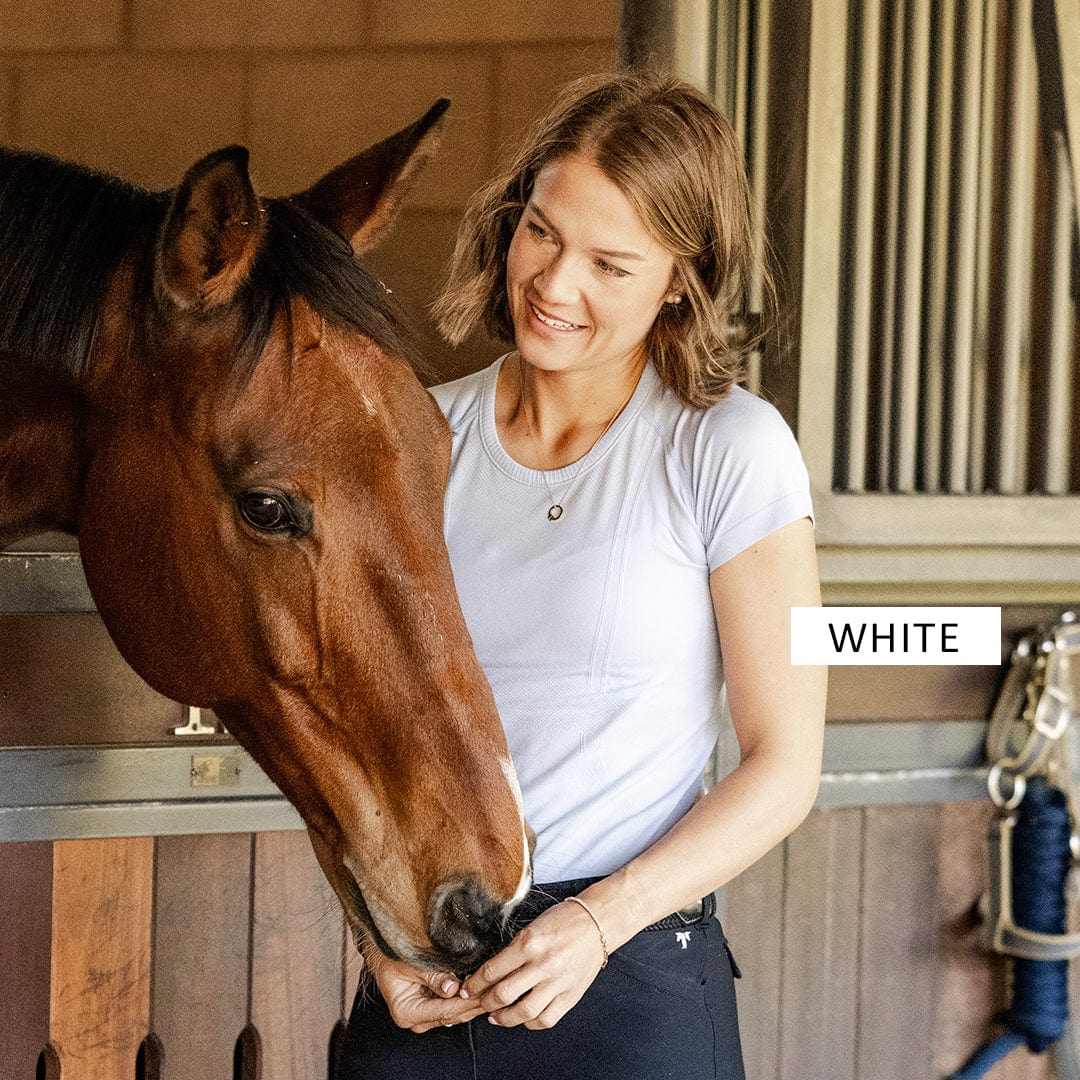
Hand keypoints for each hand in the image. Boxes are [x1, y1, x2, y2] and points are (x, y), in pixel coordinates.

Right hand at [369, 955, 486, 1033]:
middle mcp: (416, 1021)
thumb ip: (432, 976)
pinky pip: (453, 1006)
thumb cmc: (391, 957)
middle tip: (497, 991)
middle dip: (476, 1004)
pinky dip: (468, 999)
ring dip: (475, 1002)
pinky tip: (484, 990)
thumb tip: (453, 988)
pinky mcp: (432, 1009)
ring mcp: (425, 1017)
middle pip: (453, 1015)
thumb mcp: (411, 963)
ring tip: (495, 990)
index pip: (445, 1010)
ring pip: (456, 1013)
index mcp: (407, 1012)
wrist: (382, 954)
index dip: (467, 1002)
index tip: (486, 993)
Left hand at [460, 899, 606, 1029]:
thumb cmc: (563, 920)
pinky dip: (530, 1023)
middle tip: (478, 1003)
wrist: (597, 923)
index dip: (475, 984)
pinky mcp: (571, 995)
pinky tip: (523, 1018)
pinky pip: (546, 1019)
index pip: (493, 970)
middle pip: (504, 994)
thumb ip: (514, 950)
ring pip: (524, 1012)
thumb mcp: (532, 927)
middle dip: (485, 1003)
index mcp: (529, 942)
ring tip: (495, 1016)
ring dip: (504, 1018)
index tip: (467, 989)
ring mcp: (558, 982)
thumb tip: (491, 973)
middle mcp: (543, 964)